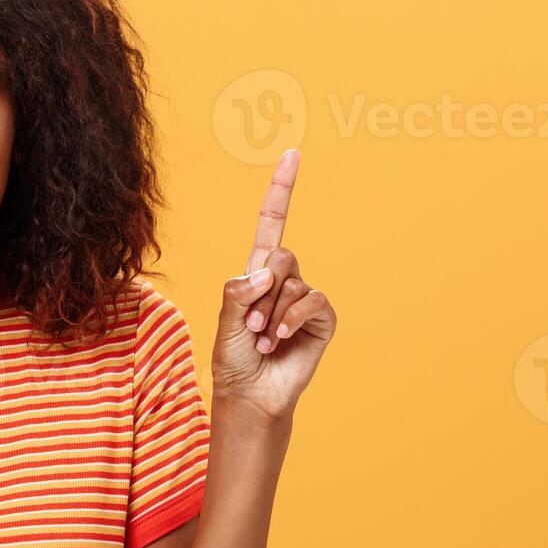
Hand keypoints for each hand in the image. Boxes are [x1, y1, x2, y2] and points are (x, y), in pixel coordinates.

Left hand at [211, 150, 336, 423]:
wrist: (250, 393)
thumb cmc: (233, 357)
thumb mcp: (225, 319)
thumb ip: (239, 292)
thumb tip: (266, 273)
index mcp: (257, 271)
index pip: (272, 222)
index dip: (282, 189)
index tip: (293, 155)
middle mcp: (284, 280)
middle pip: (281, 255)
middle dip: (261, 291)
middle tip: (252, 326)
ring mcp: (305, 299)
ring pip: (293, 283)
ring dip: (272, 315)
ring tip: (264, 340)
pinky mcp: (322, 320)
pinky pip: (313, 302)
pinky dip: (294, 319)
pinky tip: (282, 340)